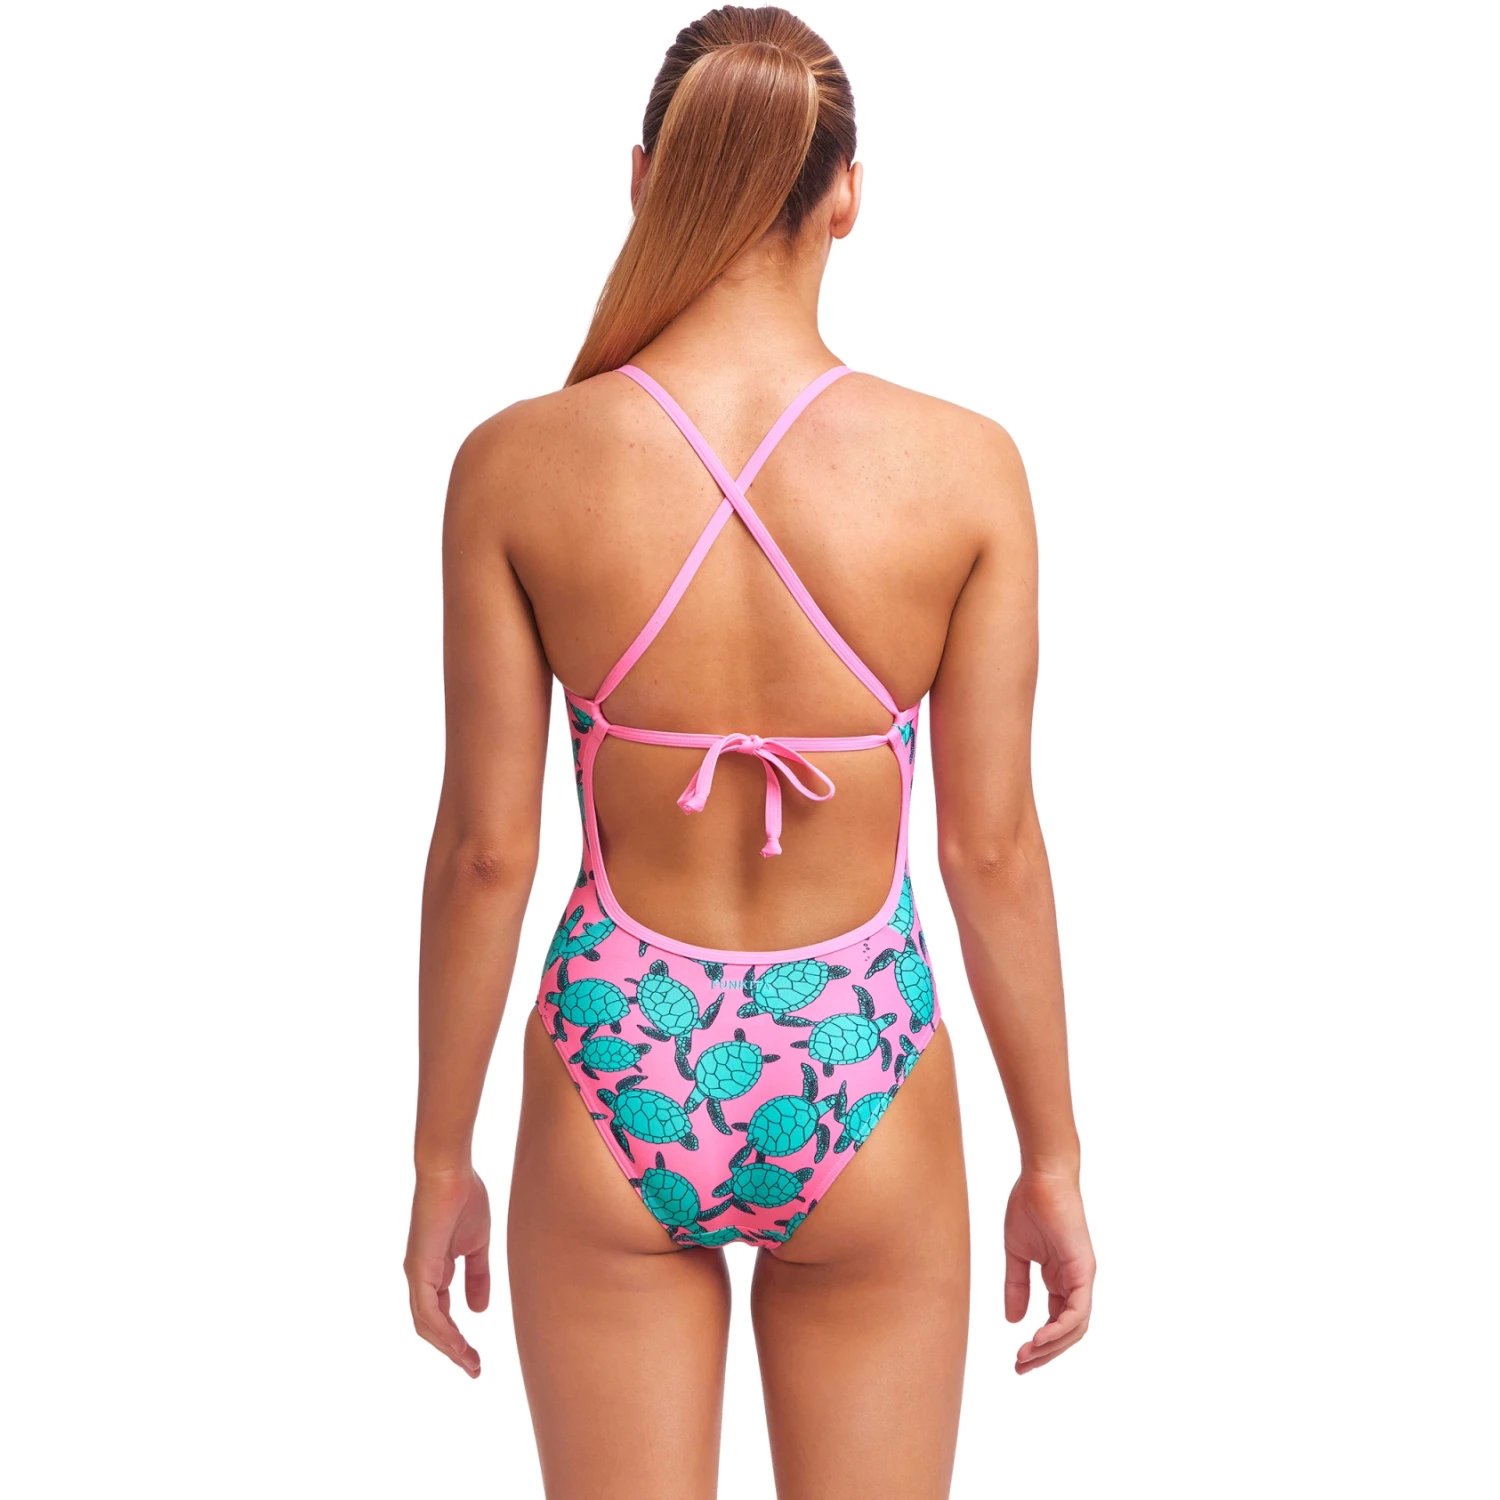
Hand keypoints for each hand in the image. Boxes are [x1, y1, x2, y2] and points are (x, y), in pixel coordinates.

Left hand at [404, 1167, 490, 1377]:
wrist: (450, 1172)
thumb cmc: (463, 1199)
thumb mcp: (477, 1245)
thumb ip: (477, 1276)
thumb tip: (479, 1310)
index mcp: (433, 1271)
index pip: (441, 1314)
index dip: (457, 1338)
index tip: (476, 1358)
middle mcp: (420, 1277)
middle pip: (431, 1326)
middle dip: (452, 1350)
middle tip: (474, 1368)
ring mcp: (417, 1274)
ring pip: (427, 1324)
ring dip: (448, 1347)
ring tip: (469, 1362)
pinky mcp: (419, 1268)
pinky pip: (427, 1309)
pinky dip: (442, 1329)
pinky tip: (458, 1342)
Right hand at [1004, 1168, 1094, 1373]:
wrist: (1040, 1177)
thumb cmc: (1029, 1206)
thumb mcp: (1016, 1253)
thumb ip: (1016, 1285)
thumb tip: (1013, 1320)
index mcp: (1060, 1279)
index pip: (1055, 1322)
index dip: (1039, 1344)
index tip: (1017, 1358)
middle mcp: (1075, 1282)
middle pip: (1067, 1332)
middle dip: (1045, 1354)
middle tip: (1020, 1368)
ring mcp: (1081, 1277)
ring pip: (1075, 1327)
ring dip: (1051, 1347)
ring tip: (1026, 1356)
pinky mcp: (1083, 1269)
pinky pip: (1078, 1310)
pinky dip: (1060, 1328)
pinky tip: (1039, 1338)